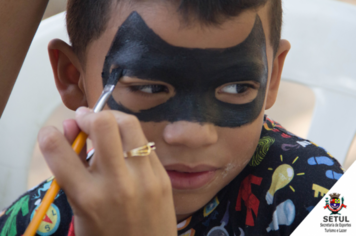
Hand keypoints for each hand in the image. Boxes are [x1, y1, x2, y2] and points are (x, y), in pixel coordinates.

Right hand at [38, 107, 176, 235]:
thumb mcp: (79, 210)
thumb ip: (73, 170)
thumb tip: (72, 130)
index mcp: (88, 198)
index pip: (58, 150)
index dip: (48, 135)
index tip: (54, 133)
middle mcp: (118, 184)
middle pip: (104, 124)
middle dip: (89, 116)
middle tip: (85, 121)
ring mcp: (145, 178)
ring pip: (129, 124)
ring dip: (112, 119)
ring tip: (106, 127)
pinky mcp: (162, 177)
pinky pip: (144, 143)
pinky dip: (130, 138)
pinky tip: (125, 147)